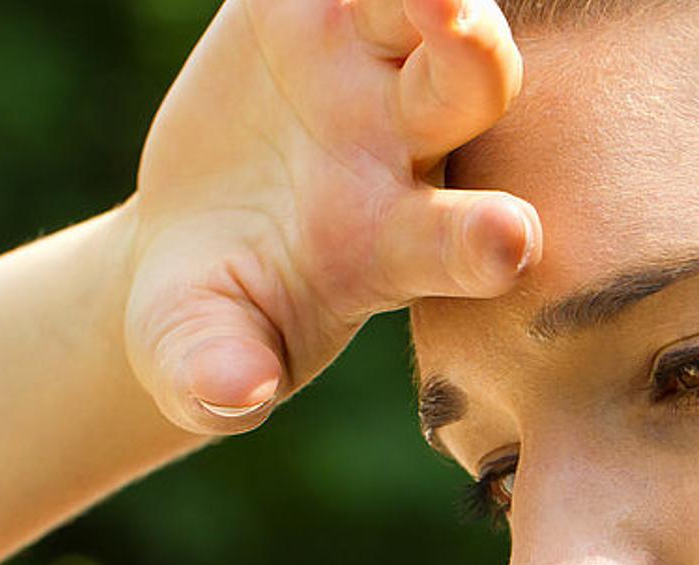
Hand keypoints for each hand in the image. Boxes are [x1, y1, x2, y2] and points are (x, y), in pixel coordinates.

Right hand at [125, 0, 538, 433]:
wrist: (190, 245)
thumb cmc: (213, 318)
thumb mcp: (193, 354)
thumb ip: (214, 373)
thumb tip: (232, 392)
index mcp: (394, 245)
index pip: (455, 242)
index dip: (483, 240)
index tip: (508, 239)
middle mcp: (405, 145)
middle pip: (468, 89)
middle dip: (472, 56)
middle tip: (460, 23)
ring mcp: (364, 63)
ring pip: (413, 1)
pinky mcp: (308, 4)